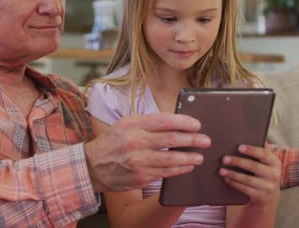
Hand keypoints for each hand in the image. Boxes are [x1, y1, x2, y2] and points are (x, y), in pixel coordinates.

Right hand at [84, 113, 210, 192]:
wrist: (92, 166)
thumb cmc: (113, 142)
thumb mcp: (126, 124)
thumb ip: (147, 122)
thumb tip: (175, 121)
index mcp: (134, 125)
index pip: (164, 121)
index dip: (184, 122)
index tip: (196, 124)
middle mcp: (136, 142)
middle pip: (171, 140)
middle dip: (193, 140)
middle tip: (205, 140)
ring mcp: (139, 161)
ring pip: (171, 159)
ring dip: (189, 157)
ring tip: (200, 156)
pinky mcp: (140, 176)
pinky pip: (165, 173)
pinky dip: (179, 170)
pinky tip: (188, 167)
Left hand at [219, 143, 280, 205]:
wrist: (269, 196)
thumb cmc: (264, 172)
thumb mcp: (266, 162)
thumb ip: (261, 150)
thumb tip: (250, 132)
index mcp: (275, 162)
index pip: (264, 154)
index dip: (252, 150)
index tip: (239, 147)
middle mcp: (274, 175)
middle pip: (254, 167)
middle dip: (238, 162)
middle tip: (224, 158)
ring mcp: (268, 187)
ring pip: (247, 179)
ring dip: (232, 174)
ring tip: (221, 170)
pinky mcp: (260, 197)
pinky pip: (245, 189)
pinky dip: (234, 183)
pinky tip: (226, 178)